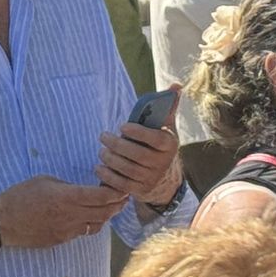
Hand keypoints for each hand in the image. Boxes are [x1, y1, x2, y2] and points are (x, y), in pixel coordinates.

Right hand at [0, 175, 125, 248]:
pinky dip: (90, 224)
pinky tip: (88, 216)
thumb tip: (80, 191)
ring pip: (96, 225)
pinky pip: (82, 232)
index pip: (100, 197)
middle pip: (104, 213)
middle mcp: (71, 216)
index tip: (123, 188)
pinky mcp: (62, 240)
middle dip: (117, 205)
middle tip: (124, 198)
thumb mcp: (44, 180)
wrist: (4, 221)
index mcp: (66, 197)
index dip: (115, 193)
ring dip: (106, 216)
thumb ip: (66, 186)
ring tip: (109, 208)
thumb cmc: (21, 195)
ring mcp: (67, 231)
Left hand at [96, 91, 182, 205]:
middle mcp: (162, 164)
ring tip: (101, 151)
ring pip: (128, 170)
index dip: (138, 132)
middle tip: (103, 136)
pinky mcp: (140, 191)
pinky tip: (99, 167)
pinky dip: (108, 176)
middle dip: (117, 145)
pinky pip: (122, 185)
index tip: (122, 126)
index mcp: (169, 145)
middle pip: (138, 155)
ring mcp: (152, 179)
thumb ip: (168, 108)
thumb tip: (176, 85)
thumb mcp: (166, 128)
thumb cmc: (160, 146)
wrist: (165, 179)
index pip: (155, 139)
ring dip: (111, 160)